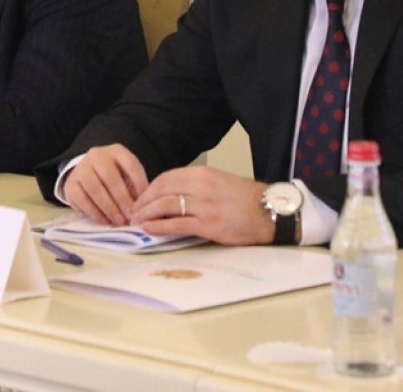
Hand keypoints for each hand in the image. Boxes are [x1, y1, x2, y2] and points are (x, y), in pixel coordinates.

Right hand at [63, 144, 149, 225]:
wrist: (87, 174)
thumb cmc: (114, 177)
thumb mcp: (127, 176)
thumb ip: (135, 188)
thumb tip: (140, 209)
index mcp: (116, 151)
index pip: (131, 165)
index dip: (139, 185)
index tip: (144, 204)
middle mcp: (97, 155)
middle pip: (110, 177)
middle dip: (122, 199)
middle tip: (130, 216)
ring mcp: (81, 168)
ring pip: (94, 189)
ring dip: (109, 208)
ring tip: (119, 221)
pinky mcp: (70, 184)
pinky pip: (82, 200)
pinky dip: (95, 213)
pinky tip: (105, 221)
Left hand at [130, 165, 272, 245]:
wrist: (270, 211)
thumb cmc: (243, 198)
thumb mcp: (217, 182)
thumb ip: (193, 186)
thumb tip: (168, 195)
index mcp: (202, 173)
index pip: (165, 178)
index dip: (148, 189)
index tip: (139, 199)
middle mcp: (201, 186)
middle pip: (161, 191)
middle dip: (143, 202)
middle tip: (132, 211)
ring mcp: (205, 206)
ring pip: (166, 206)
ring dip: (147, 213)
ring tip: (136, 221)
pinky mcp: (210, 225)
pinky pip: (177, 224)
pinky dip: (159, 226)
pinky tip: (149, 228)